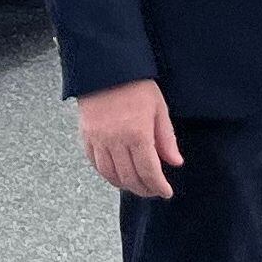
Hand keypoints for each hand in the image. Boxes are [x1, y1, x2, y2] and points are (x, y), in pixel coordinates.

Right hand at [76, 78, 182, 199]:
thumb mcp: (159, 109)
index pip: (149, 171)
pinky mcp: (86, 136)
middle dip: (143, 189)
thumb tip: (175, 162)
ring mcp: (99, 140)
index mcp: (138, 134)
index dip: (158, 186)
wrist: (106, 69)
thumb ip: (166, 138)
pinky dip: (106, 174)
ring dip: (124, 185)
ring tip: (135, 185)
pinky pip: (95, 163)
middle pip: (130, 177)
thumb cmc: (136, 85)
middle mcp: (116, 141)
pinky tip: (116, 174)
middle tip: (153, 191)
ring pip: (110, 175)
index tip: (165, 192)